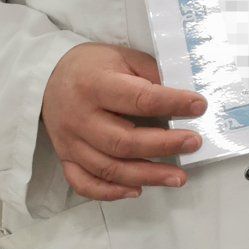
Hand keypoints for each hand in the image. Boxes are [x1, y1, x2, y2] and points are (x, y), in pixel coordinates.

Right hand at [41, 43, 204, 200]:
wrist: (48, 77)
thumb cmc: (94, 66)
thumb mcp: (123, 57)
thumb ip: (151, 74)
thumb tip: (183, 99)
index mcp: (95, 85)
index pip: (138, 99)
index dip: (171, 104)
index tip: (200, 107)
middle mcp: (79, 117)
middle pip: (123, 141)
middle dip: (163, 145)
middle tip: (195, 143)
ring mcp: (69, 142)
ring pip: (108, 167)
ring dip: (146, 175)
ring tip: (178, 178)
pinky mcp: (65, 157)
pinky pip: (84, 183)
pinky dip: (110, 192)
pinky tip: (137, 190)